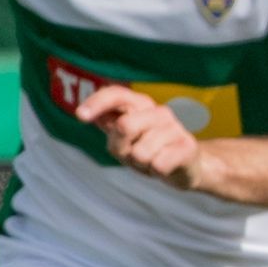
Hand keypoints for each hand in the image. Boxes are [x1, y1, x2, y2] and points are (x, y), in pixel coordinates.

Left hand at [80, 84, 214, 191]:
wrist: (188, 167)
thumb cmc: (151, 151)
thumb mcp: (125, 139)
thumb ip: (109, 124)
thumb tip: (87, 113)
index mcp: (141, 105)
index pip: (117, 94)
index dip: (97, 102)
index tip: (80, 116)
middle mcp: (159, 112)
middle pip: (125, 126)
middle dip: (122, 148)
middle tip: (132, 155)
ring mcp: (175, 128)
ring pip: (140, 153)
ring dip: (141, 165)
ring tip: (151, 162)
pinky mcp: (188, 147)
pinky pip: (158, 165)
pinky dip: (156, 172)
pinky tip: (164, 168)